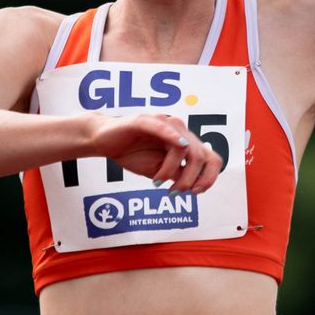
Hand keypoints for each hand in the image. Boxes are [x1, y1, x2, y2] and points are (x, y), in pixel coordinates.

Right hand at [83, 111, 222, 193]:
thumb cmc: (131, 153)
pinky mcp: (145, 121)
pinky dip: (174, 137)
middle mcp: (179, 131)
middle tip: (174, 191)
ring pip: (185, 147)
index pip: (210, 158)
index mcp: (185, 143)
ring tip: (158, 180)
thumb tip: (192, 186)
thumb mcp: (158, 171)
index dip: (209, 177)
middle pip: (201, 156)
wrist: (103, 141)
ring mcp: (163, 123)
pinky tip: (180, 146)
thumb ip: (177, 175)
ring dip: (174, 169)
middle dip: (191, 179)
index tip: (196, 192)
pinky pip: (164, 128)